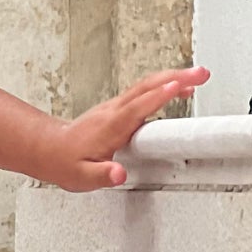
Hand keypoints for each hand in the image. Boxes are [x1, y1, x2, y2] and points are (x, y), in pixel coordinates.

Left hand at [40, 66, 210, 190]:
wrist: (49, 149)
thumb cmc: (66, 162)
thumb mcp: (83, 177)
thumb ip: (103, 175)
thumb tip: (119, 174)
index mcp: (110, 126)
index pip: (138, 107)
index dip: (158, 97)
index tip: (178, 86)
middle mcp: (114, 111)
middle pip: (147, 87)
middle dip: (175, 77)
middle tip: (202, 74)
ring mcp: (116, 107)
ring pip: (147, 85)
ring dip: (172, 77)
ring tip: (198, 77)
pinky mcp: (118, 108)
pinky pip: (143, 91)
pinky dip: (162, 85)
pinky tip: (176, 87)